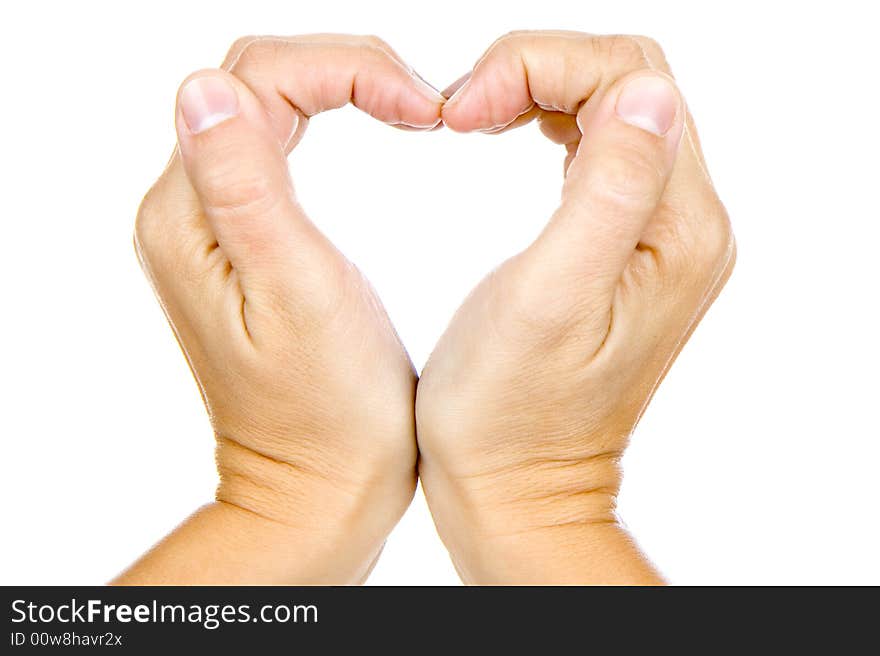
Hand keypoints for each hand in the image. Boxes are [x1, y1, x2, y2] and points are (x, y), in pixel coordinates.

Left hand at [117, 35, 443, 583]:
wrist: (319, 487)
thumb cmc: (325, 414)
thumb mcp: (294, 295)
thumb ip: (244, 186)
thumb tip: (205, 88)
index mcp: (192, 218)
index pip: (258, 79)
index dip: (347, 70)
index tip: (423, 111)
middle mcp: (189, 212)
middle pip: (260, 79)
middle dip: (349, 69)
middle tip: (425, 105)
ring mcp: (216, 226)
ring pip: (272, 104)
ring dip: (345, 86)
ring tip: (414, 109)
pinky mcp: (247, 242)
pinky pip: (282, 144)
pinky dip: (336, 118)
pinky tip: (380, 128)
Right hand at [416, 32, 734, 583]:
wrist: (516, 486)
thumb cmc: (511, 414)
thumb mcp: (551, 300)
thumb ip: (609, 189)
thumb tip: (645, 92)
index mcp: (677, 230)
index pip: (630, 79)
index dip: (539, 66)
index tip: (462, 111)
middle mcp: (686, 225)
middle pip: (629, 81)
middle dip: (537, 70)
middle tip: (461, 110)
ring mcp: (658, 237)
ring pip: (613, 107)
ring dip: (540, 90)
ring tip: (473, 117)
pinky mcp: (625, 248)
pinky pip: (601, 148)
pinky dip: (550, 122)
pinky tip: (507, 134)